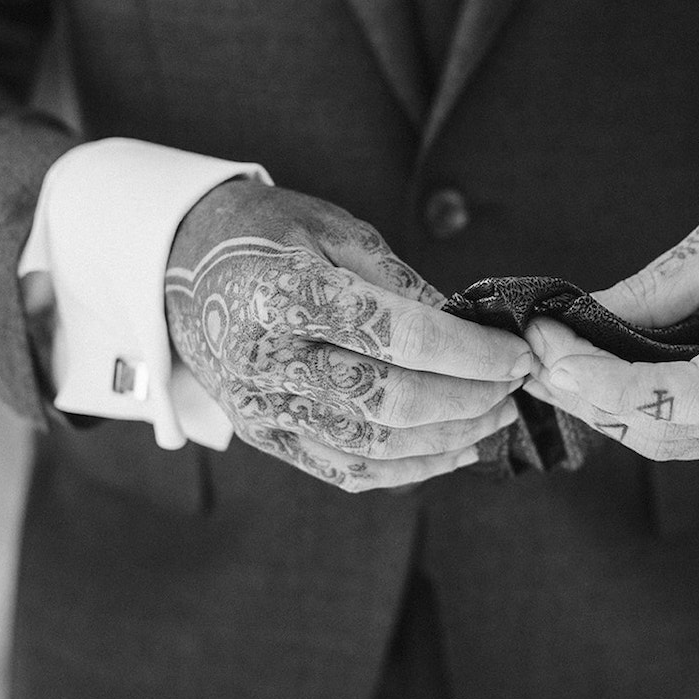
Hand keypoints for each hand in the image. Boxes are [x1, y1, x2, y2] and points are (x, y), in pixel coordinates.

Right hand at [165, 181, 531, 490]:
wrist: (178, 266)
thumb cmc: (265, 234)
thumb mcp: (331, 227)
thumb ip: (399, 280)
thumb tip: (469, 327)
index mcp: (282, 291)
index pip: (398, 335)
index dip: (472, 352)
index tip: (521, 353)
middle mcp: (264, 359)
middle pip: (390, 401)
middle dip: (471, 398)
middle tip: (518, 383)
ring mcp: (259, 407)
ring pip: (374, 447)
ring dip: (450, 438)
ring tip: (498, 414)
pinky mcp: (264, 437)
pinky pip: (347, 471)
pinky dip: (410, 467)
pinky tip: (455, 447)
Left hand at [523, 197, 698, 459]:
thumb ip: (658, 288)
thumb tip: (580, 319)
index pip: (690, 397)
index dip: (609, 382)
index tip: (551, 347)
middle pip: (667, 430)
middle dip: (587, 394)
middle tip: (530, 352)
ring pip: (668, 443)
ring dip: (599, 409)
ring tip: (546, 366)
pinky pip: (684, 437)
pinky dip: (630, 412)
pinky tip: (589, 380)